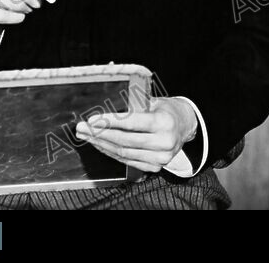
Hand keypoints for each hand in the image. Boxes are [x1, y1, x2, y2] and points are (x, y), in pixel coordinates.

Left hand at [75, 97, 198, 172]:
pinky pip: (127, 160)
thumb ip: (134, 106)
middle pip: (124, 140)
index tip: (93, 119)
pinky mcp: (155, 167)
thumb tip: (107, 111)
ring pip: (123, 153)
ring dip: (101, 145)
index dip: (110, 122)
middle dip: (100, 134)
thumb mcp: (154, 101)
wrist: (185, 125)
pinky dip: (111, 153)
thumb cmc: (167, 110)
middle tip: (83, 128)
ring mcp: (160, 158)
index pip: (132, 123)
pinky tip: (100, 145)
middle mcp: (164, 142)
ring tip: (87, 136)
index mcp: (164, 122)